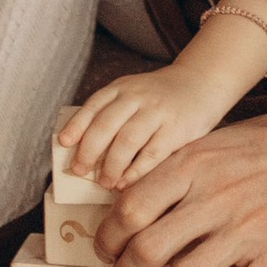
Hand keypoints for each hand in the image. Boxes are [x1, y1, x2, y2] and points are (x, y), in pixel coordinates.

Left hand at [59, 68, 229, 186]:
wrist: (202, 83)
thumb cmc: (161, 97)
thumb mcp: (133, 93)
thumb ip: (113, 114)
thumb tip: (84, 152)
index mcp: (122, 88)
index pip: (94, 106)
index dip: (77, 125)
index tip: (64, 144)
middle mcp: (138, 97)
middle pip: (106, 125)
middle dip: (89, 151)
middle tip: (79, 172)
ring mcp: (158, 112)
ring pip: (127, 140)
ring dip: (111, 165)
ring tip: (104, 183)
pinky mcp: (177, 130)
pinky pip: (152, 154)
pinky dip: (136, 171)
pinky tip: (126, 183)